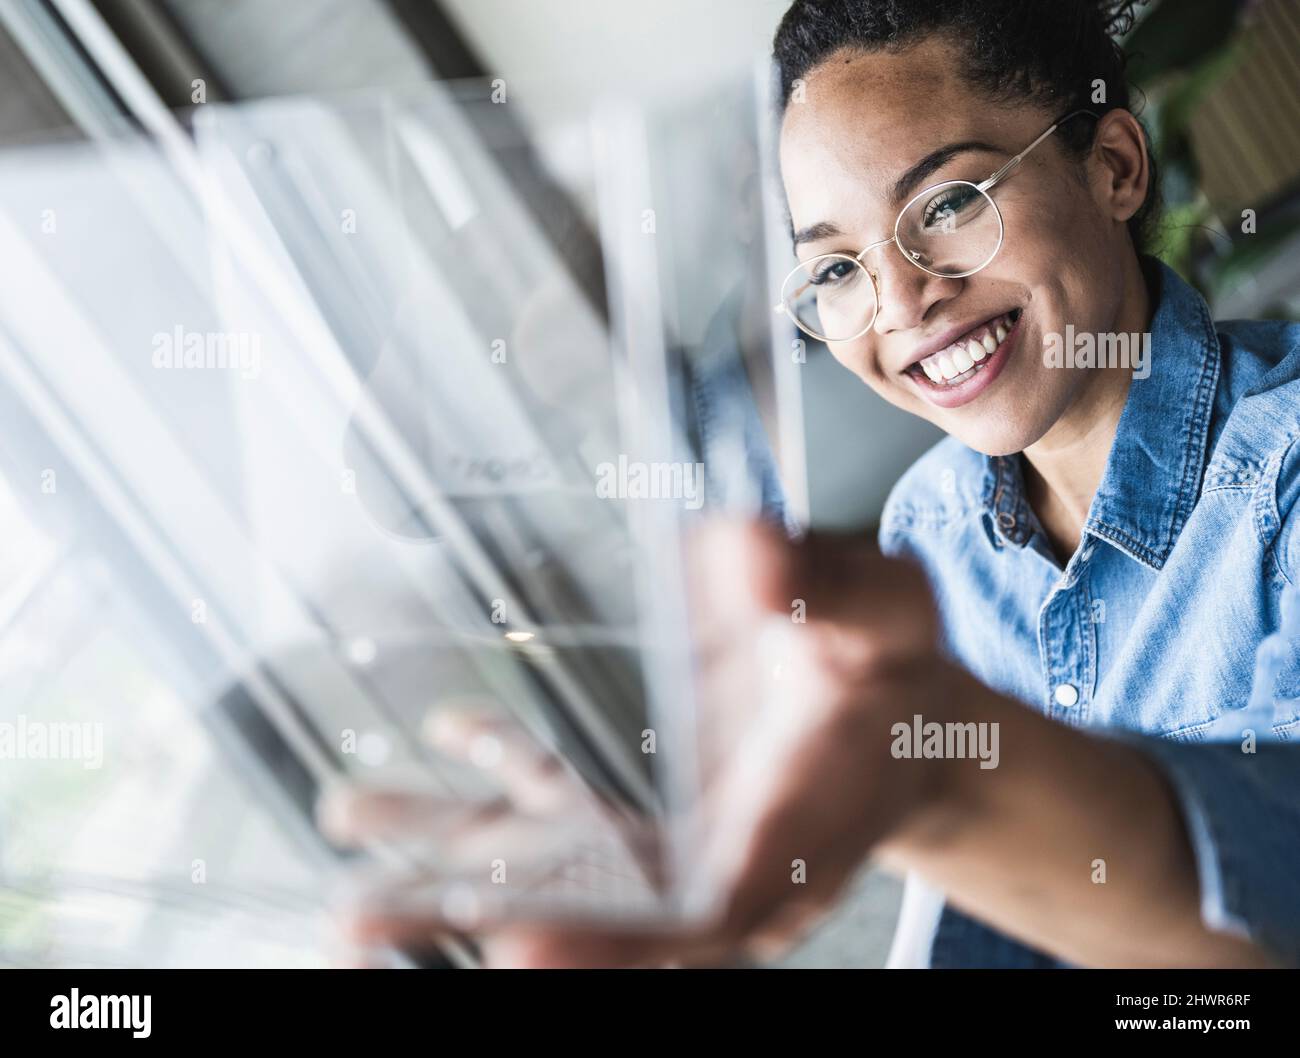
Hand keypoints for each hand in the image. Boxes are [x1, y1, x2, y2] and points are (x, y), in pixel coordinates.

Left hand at [320, 520, 964, 966]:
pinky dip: (487, 795)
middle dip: (492, 925)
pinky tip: (432, 752)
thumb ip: (830, 591)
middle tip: (368, 925)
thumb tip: (748, 548)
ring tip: (348, 891)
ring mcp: (672, 844)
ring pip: (560, 878)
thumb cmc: (891, 665)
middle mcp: (722, 863)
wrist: (886, 706)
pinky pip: (557, 815)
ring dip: (451, 884)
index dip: (613, 940)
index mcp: (796, 833)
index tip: (517, 942)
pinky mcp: (643, 811)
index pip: (703, 911)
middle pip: (605, 922)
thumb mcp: (885, 612)